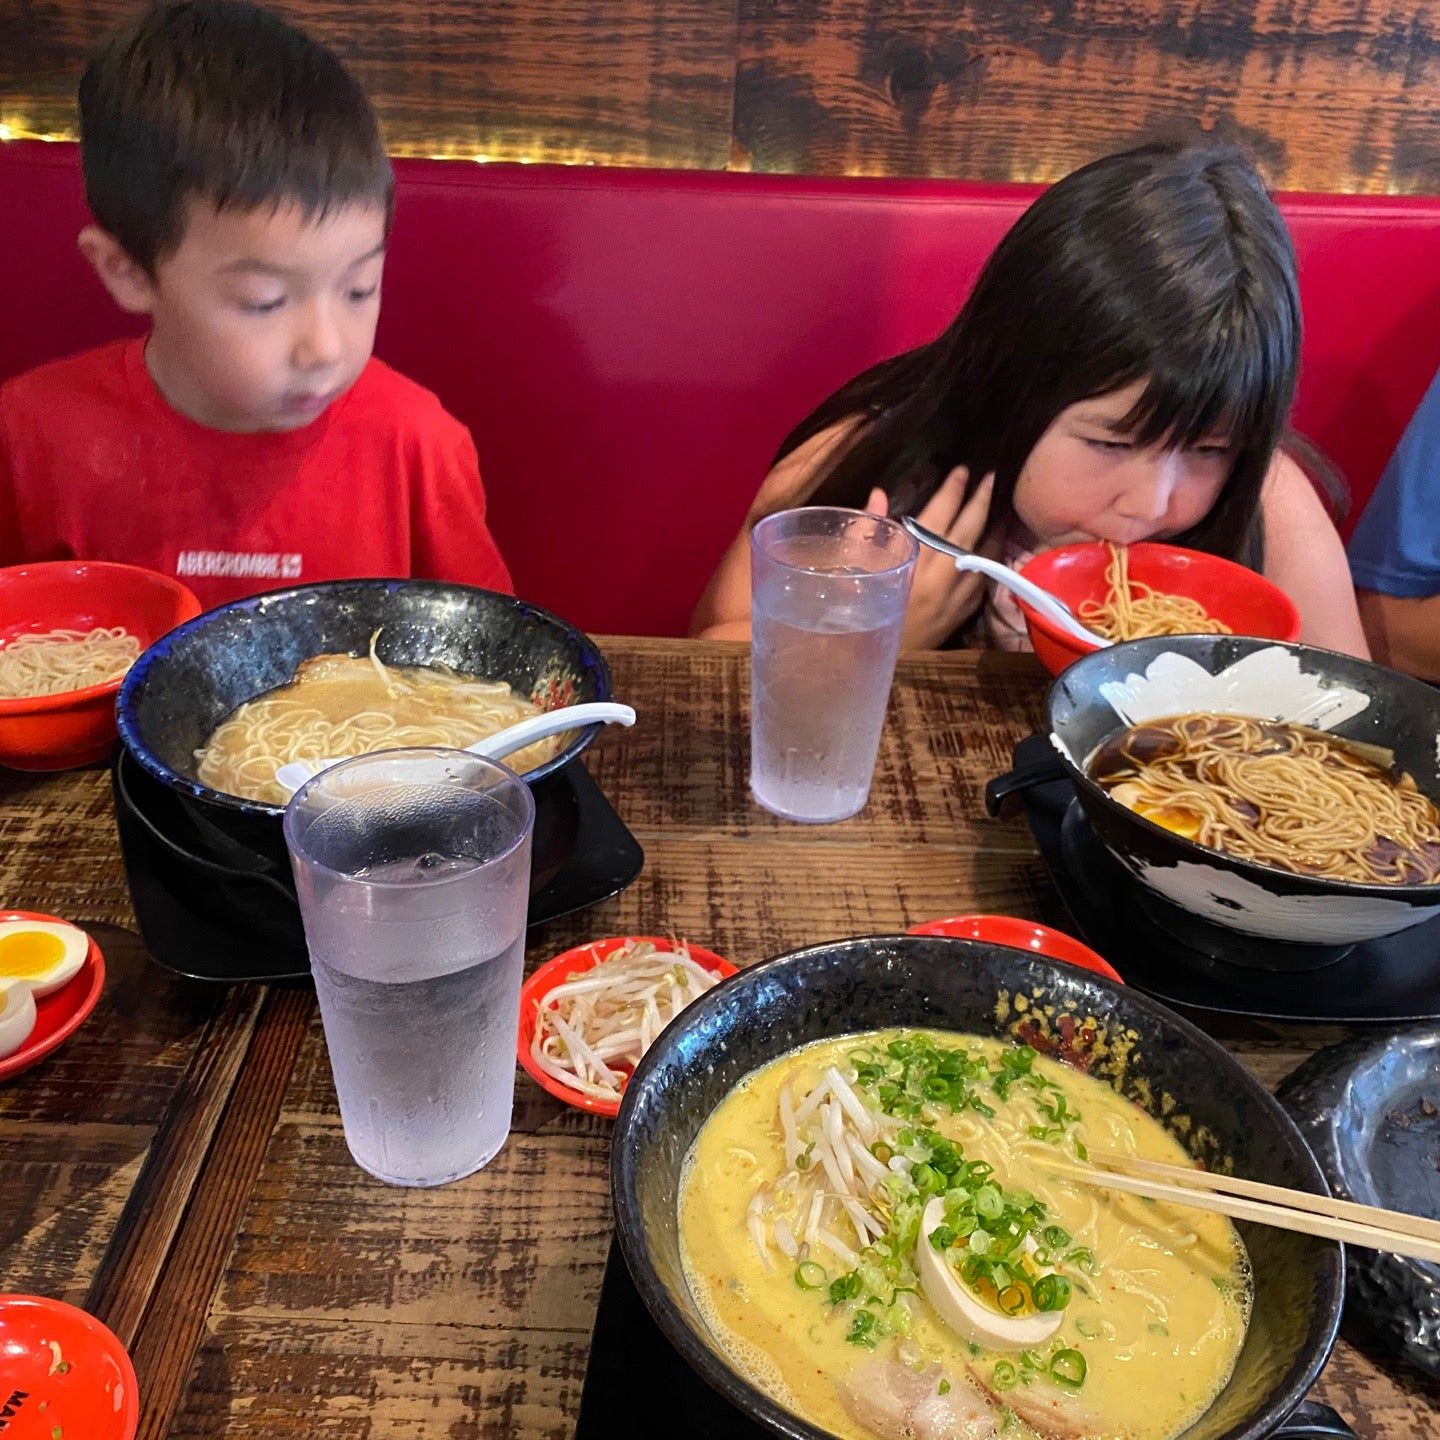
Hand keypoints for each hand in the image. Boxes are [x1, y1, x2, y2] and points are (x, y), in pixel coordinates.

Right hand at [866, 468, 994, 648]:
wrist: (881, 663)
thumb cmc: (861, 617)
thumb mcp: (857, 573)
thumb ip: (868, 532)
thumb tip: (881, 494)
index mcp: (915, 561)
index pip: (939, 515)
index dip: (952, 490)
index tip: (962, 470)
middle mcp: (942, 575)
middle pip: (969, 529)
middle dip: (982, 500)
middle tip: (993, 477)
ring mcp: (958, 594)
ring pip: (985, 552)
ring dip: (994, 528)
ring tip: (1000, 508)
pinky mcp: (965, 611)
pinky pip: (984, 577)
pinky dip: (989, 558)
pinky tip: (992, 548)